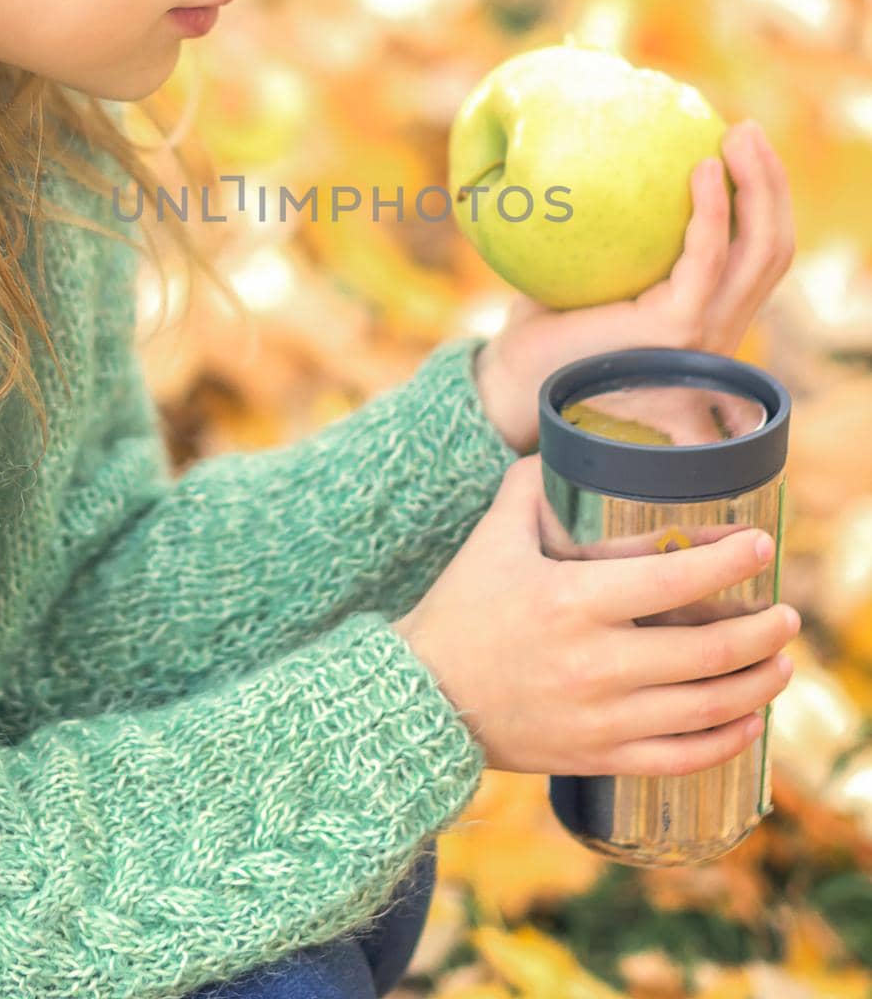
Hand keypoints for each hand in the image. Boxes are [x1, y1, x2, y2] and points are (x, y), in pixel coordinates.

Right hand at [391, 453, 800, 776]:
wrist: (422, 695)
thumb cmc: (461, 608)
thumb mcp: (492, 536)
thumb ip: (531, 486)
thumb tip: (569, 451)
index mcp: (573, 601)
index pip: (675, 580)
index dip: (729, 561)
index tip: (761, 546)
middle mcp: (595, 663)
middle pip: (708, 651)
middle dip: (763, 630)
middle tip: (786, 614)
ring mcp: (601, 718)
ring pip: (707, 708)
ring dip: (758, 684)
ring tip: (781, 662)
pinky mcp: (599, 757)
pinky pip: (681, 759)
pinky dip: (726, 742)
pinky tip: (749, 722)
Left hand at [474, 118, 796, 453]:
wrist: (514, 373)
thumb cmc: (545, 318)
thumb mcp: (594, 263)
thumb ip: (621, 223)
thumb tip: (622, 149)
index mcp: (707, 315)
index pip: (759, 255)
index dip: (767, 197)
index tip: (742, 143)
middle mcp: (718, 329)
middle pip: (774, 248)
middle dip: (773, 181)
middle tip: (744, 127)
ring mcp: (704, 334)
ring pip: (761, 251)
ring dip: (758, 184)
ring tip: (735, 134)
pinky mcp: (678, 329)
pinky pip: (707, 259)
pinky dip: (713, 211)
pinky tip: (700, 169)